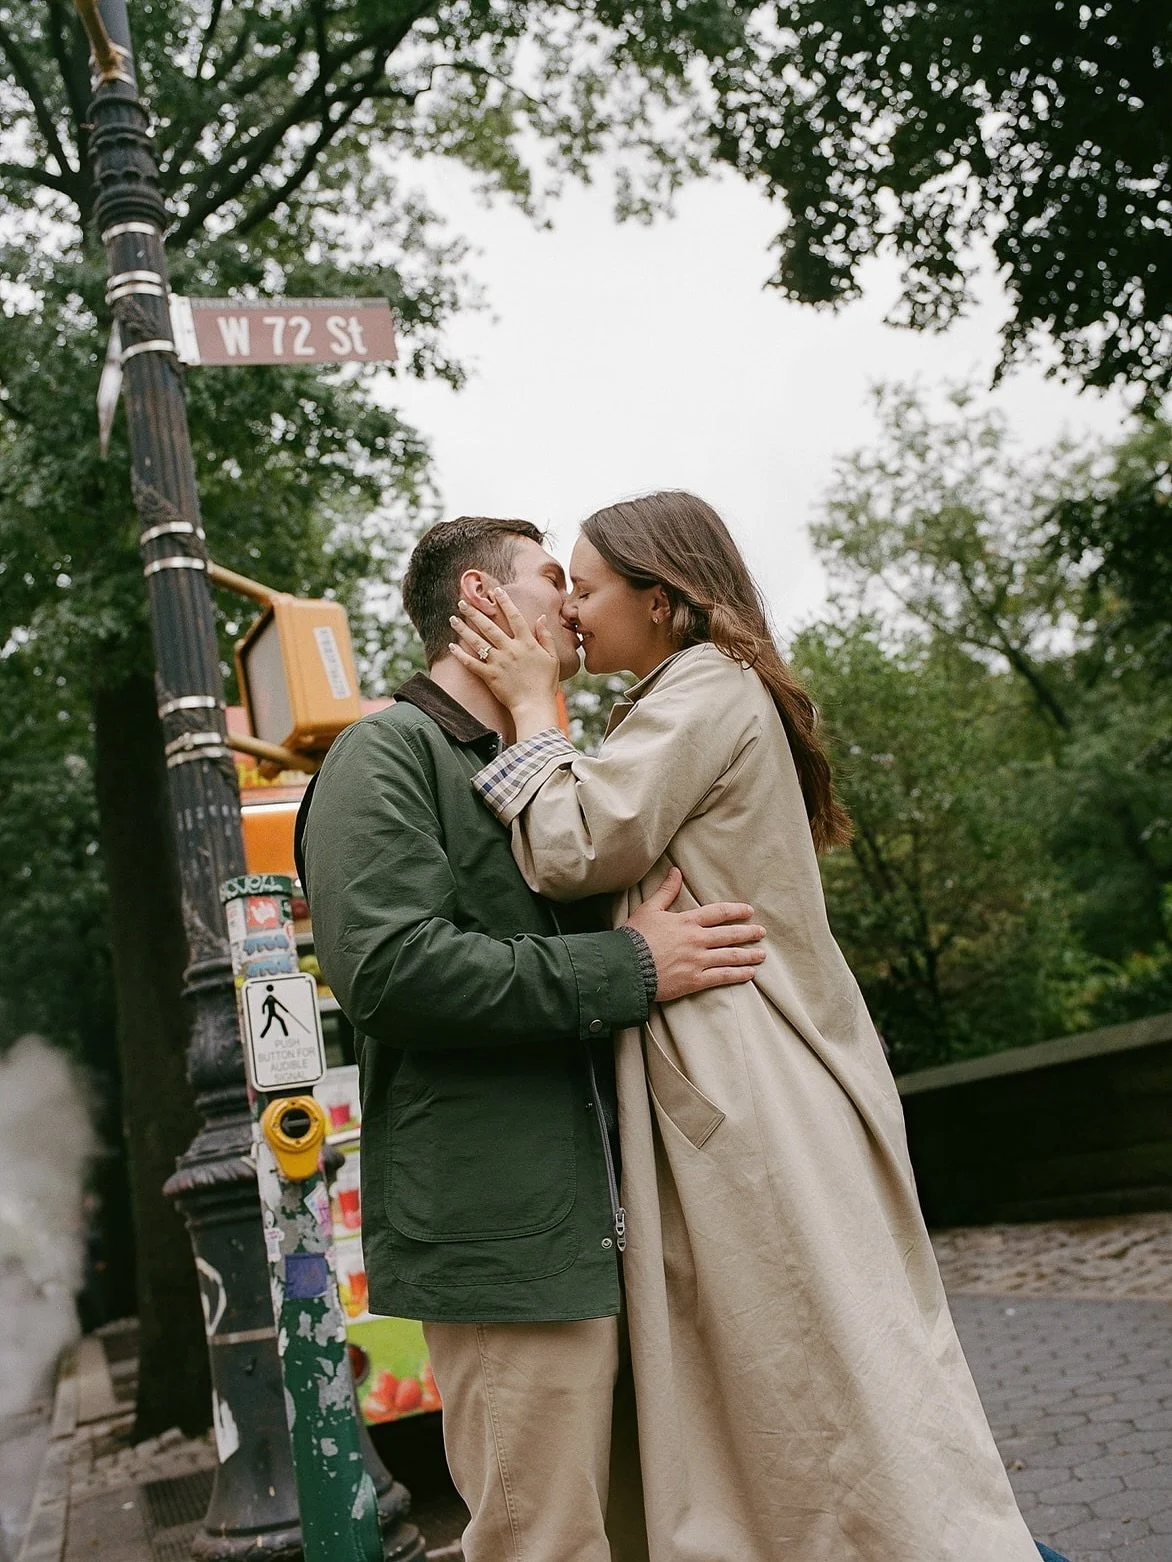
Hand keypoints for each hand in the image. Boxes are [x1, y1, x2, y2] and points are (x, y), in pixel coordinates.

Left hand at [449, 589, 560, 724]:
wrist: (535, 706)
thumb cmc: (546, 683)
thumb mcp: (552, 658)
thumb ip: (546, 637)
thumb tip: (541, 618)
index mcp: (526, 643)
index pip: (514, 617)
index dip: (505, 602)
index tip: (495, 591)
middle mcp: (510, 649)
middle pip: (489, 626)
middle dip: (475, 612)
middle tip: (462, 602)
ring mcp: (498, 662)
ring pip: (477, 642)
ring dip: (464, 629)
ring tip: (453, 619)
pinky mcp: (490, 676)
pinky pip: (472, 664)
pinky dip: (461, 655)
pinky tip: (452, 646)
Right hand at [625, 867, 765, 1002]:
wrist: (626, 966)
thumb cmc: (635, 937)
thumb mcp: (649, 909)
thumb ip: (666, 891)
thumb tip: (675, 871)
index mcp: (687, 921)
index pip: (718, 912)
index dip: (736, 911)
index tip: (748, 911)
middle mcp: (697, 940)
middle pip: (730, 934)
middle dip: (748, 933)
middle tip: (761, 932)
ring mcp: (698, 961)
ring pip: (730, 956)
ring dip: (748, 955)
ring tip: (761, 955)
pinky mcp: (694, 980)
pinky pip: (722, 977)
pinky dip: (738, 975)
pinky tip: (749, 974)